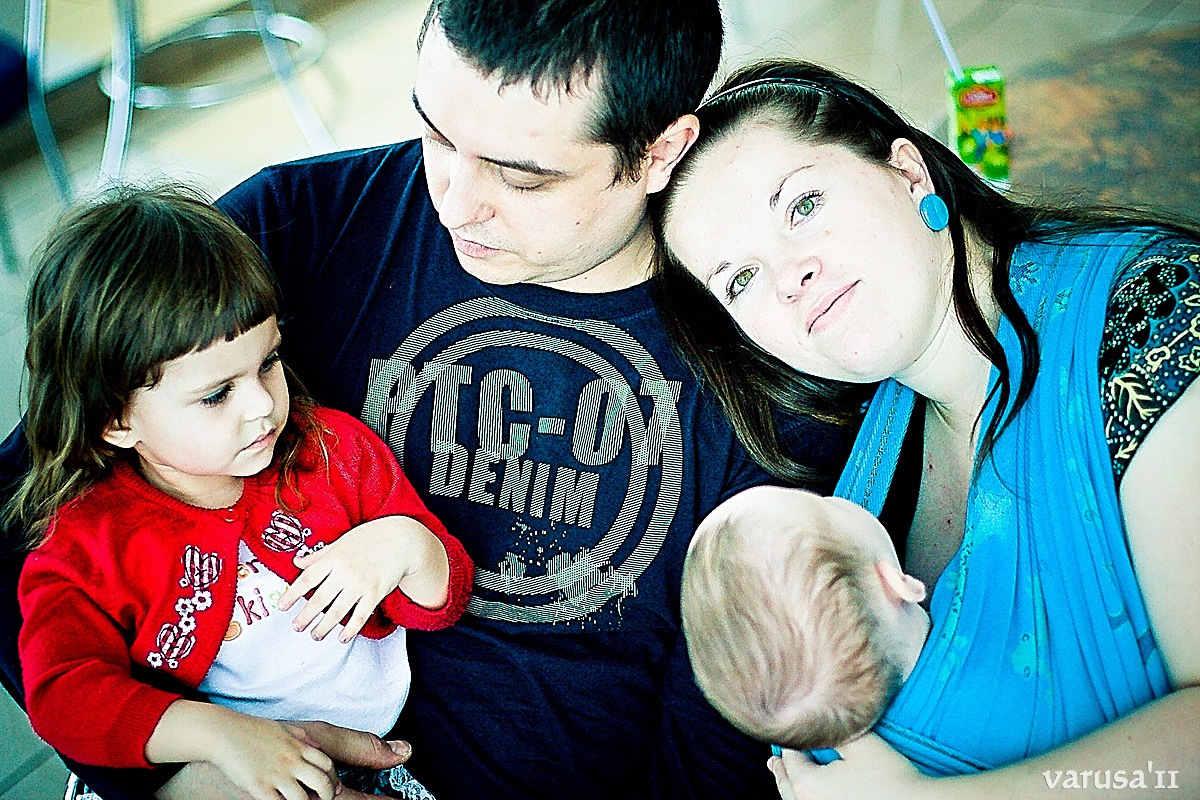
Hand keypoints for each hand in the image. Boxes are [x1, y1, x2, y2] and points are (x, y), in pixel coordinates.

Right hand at [201, 714, 335, 799]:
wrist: (224, 732)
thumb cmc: (250, 729)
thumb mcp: (281, 728)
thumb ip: (301, 736)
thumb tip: (317, 745)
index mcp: (298, 746)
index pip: (327, 765)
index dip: (333, 778)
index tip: (332, 787)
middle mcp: (291, 761)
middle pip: (321, 782)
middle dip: (327, 795)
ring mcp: (275, 774)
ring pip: (302, 798)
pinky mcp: (259, 786)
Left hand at [280, 516, 444, 640]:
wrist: (403, 540)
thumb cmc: (371, 539)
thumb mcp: (341, 542)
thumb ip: (319, 555)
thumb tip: (297, 562)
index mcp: (334, 557)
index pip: (307, 579)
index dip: (292, 594)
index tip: (282, 607)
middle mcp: (345, 571)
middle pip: (319, 599)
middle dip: (305, 616)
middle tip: (297, 627)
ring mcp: (361, 583)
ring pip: (337, 611)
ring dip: (324, 627)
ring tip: (315, 635)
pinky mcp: (376, 593)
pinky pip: (360, 615)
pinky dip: (350, 629)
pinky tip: (342, 637)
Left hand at [769, 734, 925, 799]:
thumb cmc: (889, 776)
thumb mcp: (860, 743)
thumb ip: (833, 730)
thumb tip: (817, 720)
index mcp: (806, 784)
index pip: (789, 756)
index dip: (788, 740)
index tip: (786, 730)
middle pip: (785, 783)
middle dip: (781, 768)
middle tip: (773, 760)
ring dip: (789, 785)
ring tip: (783, 775)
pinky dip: (802, 798)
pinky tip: (808, 793)